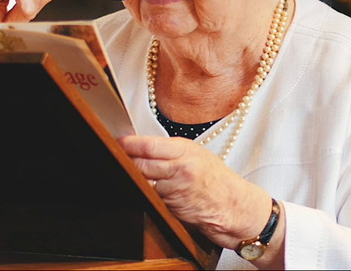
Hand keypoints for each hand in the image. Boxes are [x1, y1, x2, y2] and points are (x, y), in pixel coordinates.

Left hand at [117, 135, 276, 252]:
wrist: (237, 208)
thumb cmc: (218, 182)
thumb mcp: (197, 156)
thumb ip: (172, 151)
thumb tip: (141, 147)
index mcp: (186, 150)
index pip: (149, 144)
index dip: (129, 144)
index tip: (117, 142)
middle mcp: (181, 166)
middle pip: (141, 163)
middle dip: (126, 162)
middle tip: (114, 158)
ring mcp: (177, 187)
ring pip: (143, 181)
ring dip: (134, 179)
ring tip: (127, 175)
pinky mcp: (174, 206)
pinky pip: (152, 197)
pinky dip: (146, 195)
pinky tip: (146, 191)